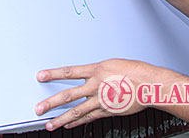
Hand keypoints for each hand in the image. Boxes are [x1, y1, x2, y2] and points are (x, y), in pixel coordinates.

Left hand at [35, 59, 149, 130]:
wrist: (149, 84)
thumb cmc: (134, 71)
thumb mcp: (112, 64)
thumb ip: (98, 71)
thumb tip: (88, 75)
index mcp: (96, 70)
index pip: (69, 72)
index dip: (53, 74)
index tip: (40, 76)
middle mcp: (96, 86)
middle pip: (69, 95)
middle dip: (51, 103)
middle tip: (39, 108)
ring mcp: (101, 100)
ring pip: (77, 111)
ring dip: (61, 118)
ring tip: (50, 124)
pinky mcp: (107, 111)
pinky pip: (89, 118)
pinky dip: (78, 122)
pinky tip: (69, 124)